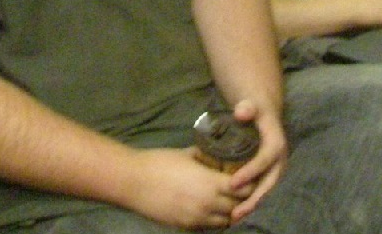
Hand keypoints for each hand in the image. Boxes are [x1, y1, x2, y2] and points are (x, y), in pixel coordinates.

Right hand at [121, 148, 240, 229]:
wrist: (132, 181)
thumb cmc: (159, 162)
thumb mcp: (188, 154)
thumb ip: (207, 157)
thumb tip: (219, 154)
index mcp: (210, 183)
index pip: (244, 189)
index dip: (249, 184)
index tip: (247, 178)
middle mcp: (208, 203)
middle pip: (239, 207)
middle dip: (242, 199)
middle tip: (239, 191)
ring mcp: (197, 218)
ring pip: (226, 221)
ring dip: (229, 213)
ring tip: (226, 202)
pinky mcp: (185, 226)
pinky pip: (209, 227)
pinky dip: (213, 220)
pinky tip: (210, 211)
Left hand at [223, 96, 289, 222]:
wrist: (263, 114)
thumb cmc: (252, 110)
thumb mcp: (250, 105)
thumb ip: (246, 108)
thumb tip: (242, 112)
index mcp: (276, 142)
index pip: (265, 159)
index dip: (251, 171)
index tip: (233, 183)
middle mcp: (280, 158)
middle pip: (270, 181)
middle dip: (255, 198)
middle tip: (236, 211)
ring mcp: (275, 168)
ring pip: (267, 189)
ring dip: (253, 205)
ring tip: (235, 217)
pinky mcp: (269, 174)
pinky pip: (262, 190)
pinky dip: (252, 201)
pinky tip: (237, 212)